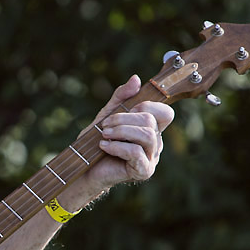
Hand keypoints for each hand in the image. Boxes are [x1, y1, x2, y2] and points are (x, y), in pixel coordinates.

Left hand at [84, 75, 174, 190]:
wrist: (84, 169)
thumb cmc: (96, 143)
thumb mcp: (107, 114)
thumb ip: (121, 97)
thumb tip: (136, 79)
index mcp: (151, 129)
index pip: (164, 112)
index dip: (147, 106)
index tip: (126, 110)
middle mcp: (155, 143)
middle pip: (151, 122)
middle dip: (124, 119)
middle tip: (105, 125)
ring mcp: (151, 158)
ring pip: (147, 135)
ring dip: (121, 131)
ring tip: (104, 135)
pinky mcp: (143, 170)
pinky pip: (135, 152)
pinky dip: (116, 146)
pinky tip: (103, 146)